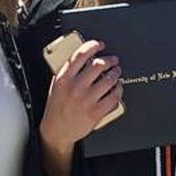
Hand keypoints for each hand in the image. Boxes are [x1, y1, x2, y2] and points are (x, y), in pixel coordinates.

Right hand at [39, 39, 123, 155]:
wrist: (56, 131)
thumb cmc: (56, 107)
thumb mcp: (56, 85)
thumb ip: (67, 70)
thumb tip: (83, 56)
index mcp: (64, 78)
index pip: (81, 54)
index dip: (93, 46)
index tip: (100, 45)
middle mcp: (75, 87)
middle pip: (99, 65)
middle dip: (110, 60)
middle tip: (114, 61)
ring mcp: (86, 100)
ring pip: (109, 79)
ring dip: (116, 74)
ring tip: (116, 73)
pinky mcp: (96, 112)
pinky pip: (114, 96)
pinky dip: (119, 89)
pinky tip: (117, 88)